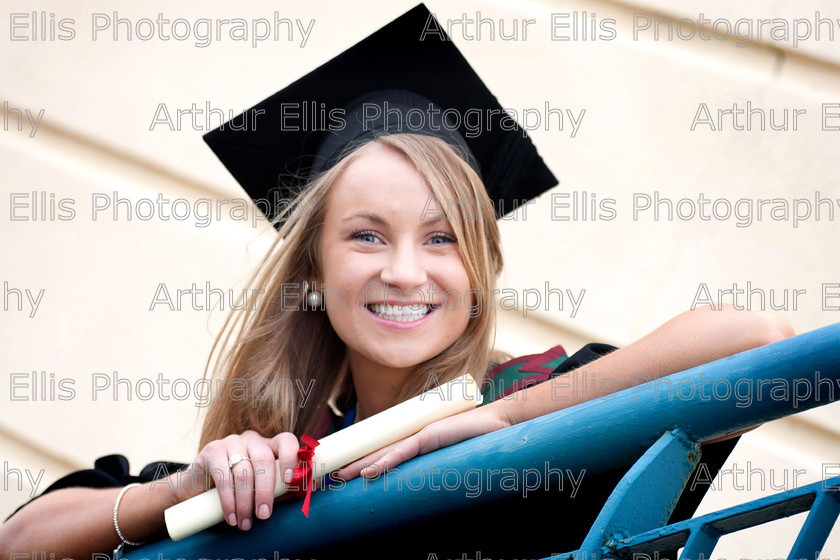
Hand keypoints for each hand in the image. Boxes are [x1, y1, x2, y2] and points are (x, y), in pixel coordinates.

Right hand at [168, 430, 300, 530]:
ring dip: (245, 502)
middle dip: (265, 491)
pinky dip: (228, 500)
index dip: (291, 458)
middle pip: (264, 460)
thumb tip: (314, 488)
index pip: (286, 441)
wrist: (200, 488)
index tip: (290, 480)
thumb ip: (285, 488)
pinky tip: (231, 516)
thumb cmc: (240, 489)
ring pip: (244, 472)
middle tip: (264, 515)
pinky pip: (223, 475)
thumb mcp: (264, 488)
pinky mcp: (212, 450)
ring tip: (245, 523)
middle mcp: (252, 439)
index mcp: (270, 445)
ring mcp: (231, 442)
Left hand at [334, 404, 510, 479]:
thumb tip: (427, 482)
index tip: (346, 471)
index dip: (364, 460)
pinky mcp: (429, 437)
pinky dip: (384, 463)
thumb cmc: (478, 439)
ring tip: (340, 477)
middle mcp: (414, 436)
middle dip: (353, 463)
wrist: (498, 422)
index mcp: (417, 440)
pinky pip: (402, 453)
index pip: (385, 450)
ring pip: (383, 452)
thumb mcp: (452, 455)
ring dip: (360, 466)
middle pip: (377, 450)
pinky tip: (368, 474)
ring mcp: (420, 435)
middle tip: (331, 475)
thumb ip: (437, 463)